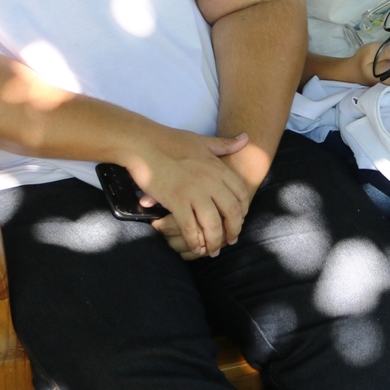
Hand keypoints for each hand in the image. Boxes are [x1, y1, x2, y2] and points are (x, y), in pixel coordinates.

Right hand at [126, 129, 251, 258]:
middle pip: (231, 211)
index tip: (238, 220)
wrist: (143, 143)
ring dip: (215, 241)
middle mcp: (210, 181)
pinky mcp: (176, 201)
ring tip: (214, 250)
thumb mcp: (202, 141)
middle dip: (233, 230)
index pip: (240, 193)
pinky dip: (194, 241)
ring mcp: (194, 192)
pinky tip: (196, 248)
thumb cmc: (170, 141)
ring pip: (213, 223)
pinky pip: (190, 227)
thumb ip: (224, 144)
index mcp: (217, 167)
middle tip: (230, 240)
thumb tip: (246, 138)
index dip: (243, 210)